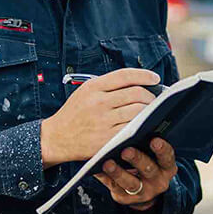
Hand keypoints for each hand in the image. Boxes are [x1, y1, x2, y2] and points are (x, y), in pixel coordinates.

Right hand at [40, 68, 158, 166]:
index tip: (155, 78)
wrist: (57, 138)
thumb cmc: (74, 114)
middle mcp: (99, 102)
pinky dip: (142, 126)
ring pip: (138, 111)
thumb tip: (138, 82)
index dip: (144, 75)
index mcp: (94, 87)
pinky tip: (143, 125)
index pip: (125, 75)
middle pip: (136, 93)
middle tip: (154, 99)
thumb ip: (108, 86)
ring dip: (149, 111)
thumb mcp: (85, 92)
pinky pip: (132, 128)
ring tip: (150, 112)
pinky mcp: (107, 138)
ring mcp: (103, 121)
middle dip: (151, 96)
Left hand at [94, 137, 177, 210]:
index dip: (162, 149)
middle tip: (126, 150)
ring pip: (130, 183)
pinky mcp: (125, 198)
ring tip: (107, 163)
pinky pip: (113, 187)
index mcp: (167, 167)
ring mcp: (143, 192)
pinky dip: (104, 178)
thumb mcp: (154, 155)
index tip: (154, 140)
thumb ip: (148, 141)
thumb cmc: (148, 162)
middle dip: (137, 159)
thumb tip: (137, 120)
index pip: (167, 157)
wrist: (144, 191)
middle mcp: (158, 181)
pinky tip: (96, 170)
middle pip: (149, 169)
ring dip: (118, 172)